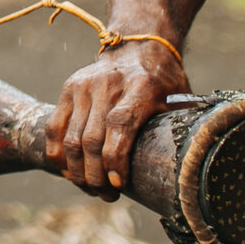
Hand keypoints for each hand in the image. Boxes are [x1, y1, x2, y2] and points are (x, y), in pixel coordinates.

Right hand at [45, 40, 188, 195]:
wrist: (138, 48)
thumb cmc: (164, 84)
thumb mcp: (180, 99)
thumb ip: (182, 127)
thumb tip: (190, 167)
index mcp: (141, 86)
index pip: (120, 124)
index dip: (116, 159)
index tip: (118, 185)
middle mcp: (108, 84)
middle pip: (90, 139)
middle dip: (96, 176)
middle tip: (106, 195)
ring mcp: (83, 86)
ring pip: (70, 139)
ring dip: (77, 172)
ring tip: (91, 189)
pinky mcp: (68, 90)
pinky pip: (54, 128)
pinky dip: (58, 155)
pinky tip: (70, 171)